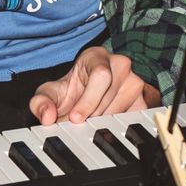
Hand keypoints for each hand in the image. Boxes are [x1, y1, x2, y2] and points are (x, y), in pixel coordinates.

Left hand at [30, 46, 157, 124]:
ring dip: (103, 124)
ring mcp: (135, 82)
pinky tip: (105, 126)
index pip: (101, 75)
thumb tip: (47, 117)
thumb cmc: (73, 87)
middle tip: (78, 125)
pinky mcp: (144, 100)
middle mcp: (120, 65)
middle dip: (90, 117)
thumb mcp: (51, 92)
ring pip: (121, 111)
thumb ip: (41, 102)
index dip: (88, 100)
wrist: (91, 89)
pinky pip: (133, 119)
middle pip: (109, 99)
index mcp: (97, 57)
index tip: (75, 118)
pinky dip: (117, 128)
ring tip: (90, 122)